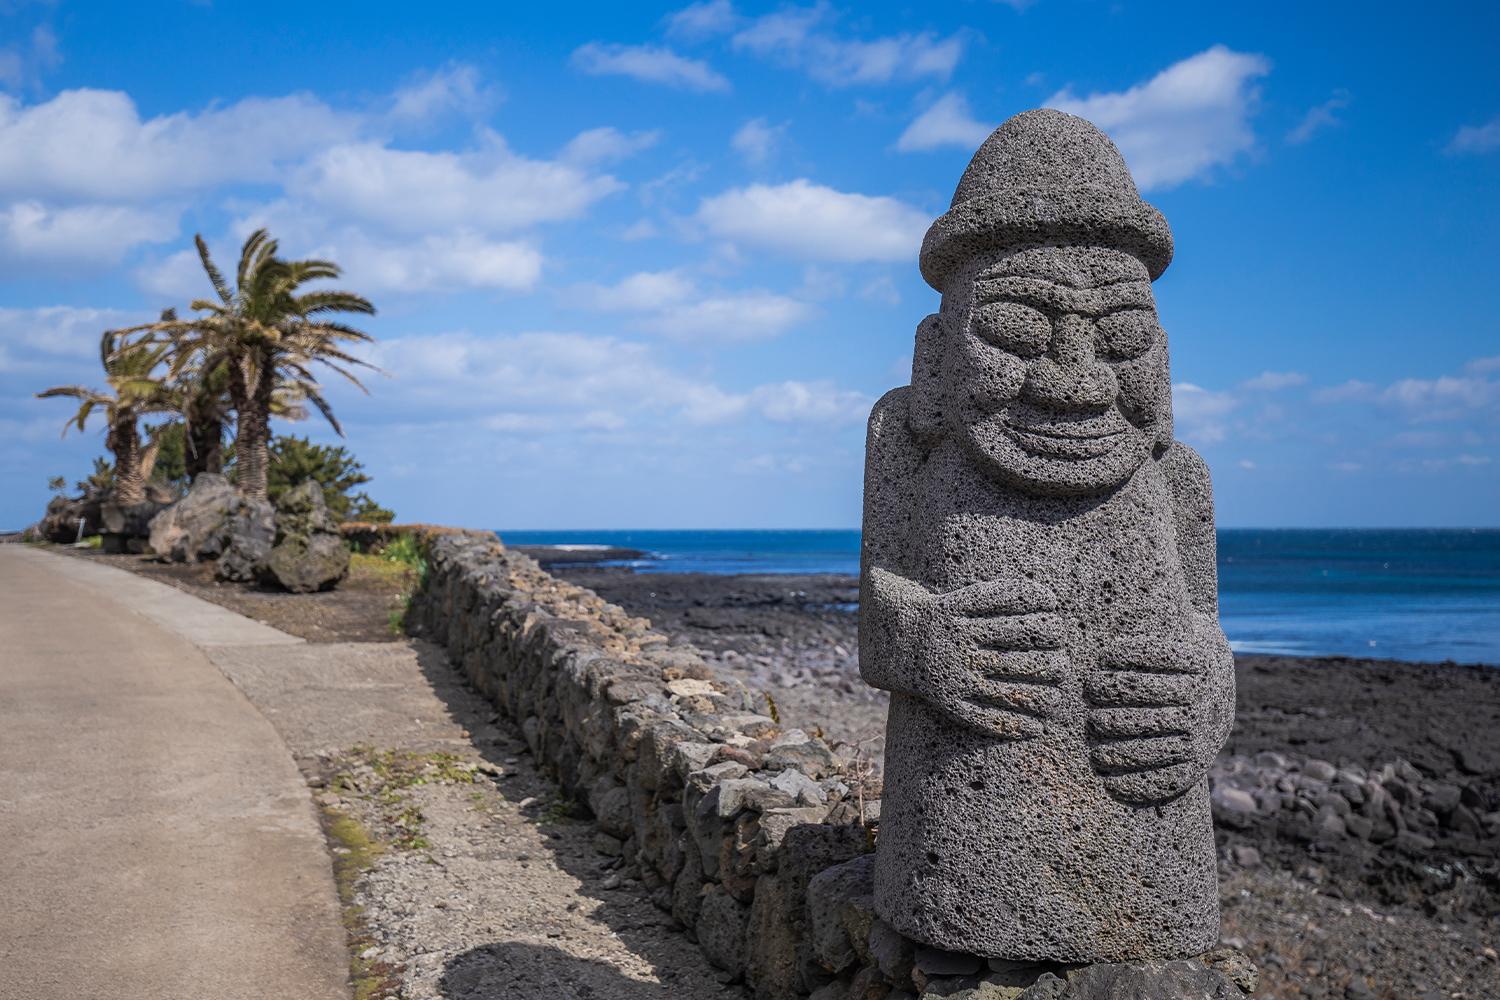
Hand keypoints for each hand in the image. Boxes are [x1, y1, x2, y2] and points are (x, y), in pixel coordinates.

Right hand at [865, 569, 1069, 739]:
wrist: (896, 638)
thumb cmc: (945, 615)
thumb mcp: (966, 596)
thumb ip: (1004, 595)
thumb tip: (1049, 598)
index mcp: (960, 615)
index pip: (1015, 618)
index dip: (1043, 619)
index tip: (1058, 621)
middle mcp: (956, 645)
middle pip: (1014, 656)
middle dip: (1047, 661)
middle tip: (1063, 665)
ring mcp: (952, 674)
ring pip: (1003, 690)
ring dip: (1038, 696)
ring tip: (1057, 697)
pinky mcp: (947, 700)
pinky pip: (984, 718)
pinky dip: (1012, 726)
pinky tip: (1037, 728)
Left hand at [1085, 620, 1233, 802]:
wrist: (1218, 692)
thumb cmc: (1180, 650)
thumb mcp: (1180, 623)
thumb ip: (1158, 610)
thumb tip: (1117, 568)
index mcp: (1201, 662)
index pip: (1162, 658)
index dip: (1129, 660)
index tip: (1102, 662)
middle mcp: (1205, 700)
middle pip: (1154, 697)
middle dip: (1116, 698)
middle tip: (1089, 698)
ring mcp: (1202, 735)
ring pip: (1158, 738)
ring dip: (1123, 740)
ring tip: (1095, 736)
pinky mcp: (1196, 766)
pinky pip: (1169, 778)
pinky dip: (1139, 782)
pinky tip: (1111, 781)